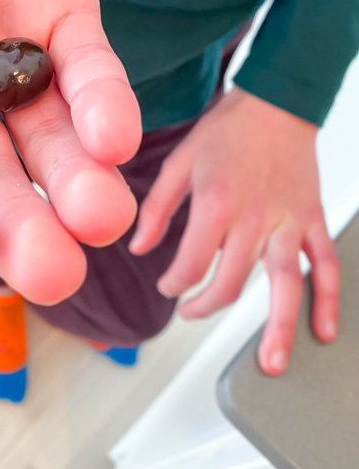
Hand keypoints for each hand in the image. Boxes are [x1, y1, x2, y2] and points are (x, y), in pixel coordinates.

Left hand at [130, 86, 339, 373]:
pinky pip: (326, 264)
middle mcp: (254, 216)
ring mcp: (288, 221)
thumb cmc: (227, 132)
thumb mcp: (179, 163)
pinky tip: (323, 330)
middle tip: (191, 313)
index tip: (170, 286)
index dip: (176, 284)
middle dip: (206, 307)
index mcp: (216, 202)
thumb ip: (156, 208)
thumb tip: (140, 247)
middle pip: (232, 282)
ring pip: (286, 283)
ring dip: (279, 327)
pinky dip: (329, 299)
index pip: (193, 263)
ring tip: (270, 363)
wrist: (275, 104)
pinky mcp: (312, 219)